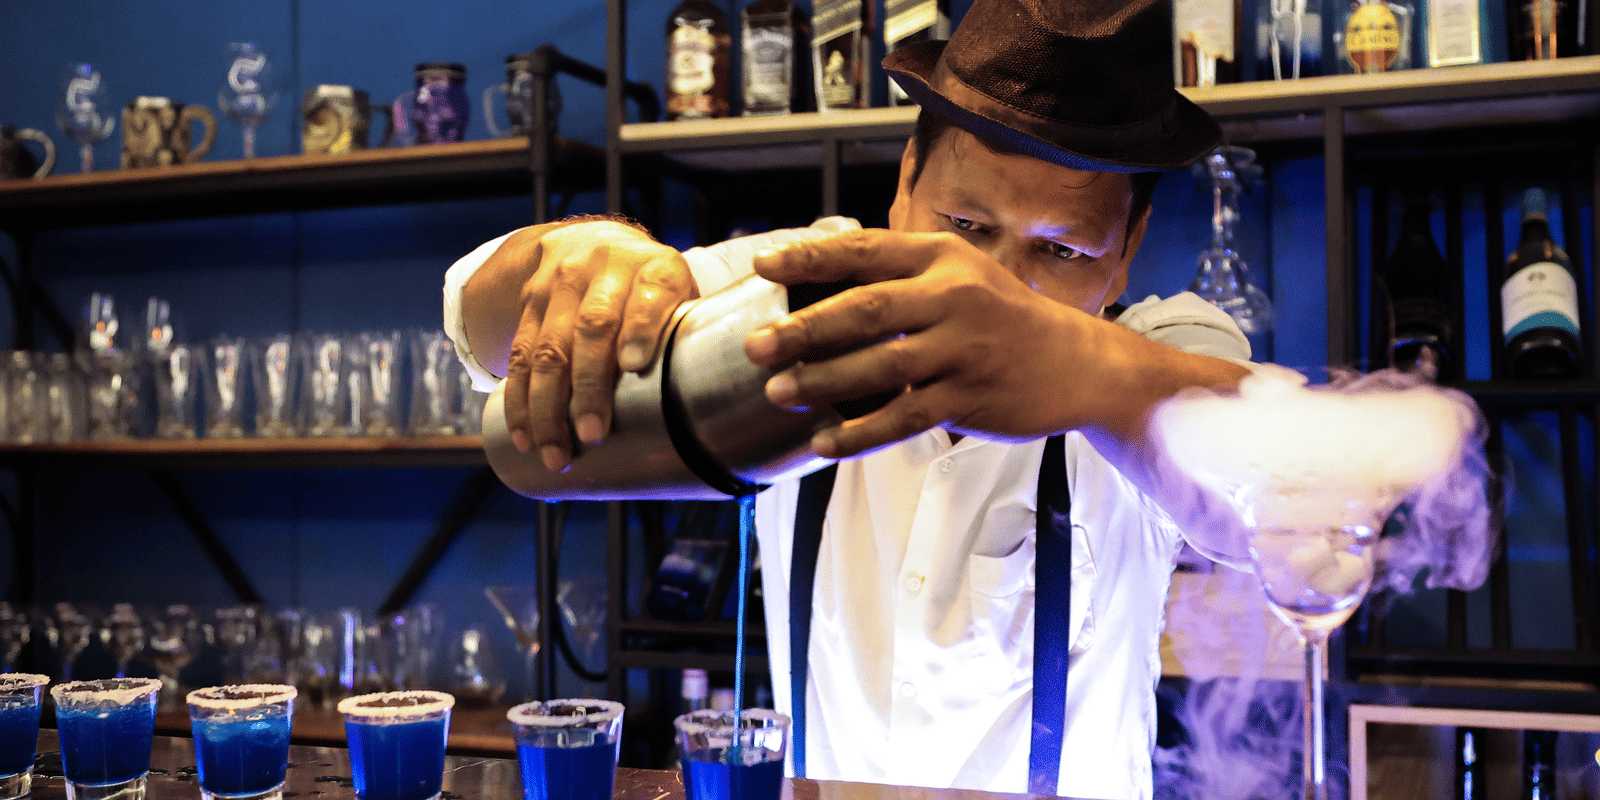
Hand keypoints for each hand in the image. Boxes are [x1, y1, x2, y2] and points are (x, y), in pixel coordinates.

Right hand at [484, 220, 695, 470]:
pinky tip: (525, 436)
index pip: (650, 292)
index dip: (641, 328)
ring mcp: (560, 283)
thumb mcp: (679, 297)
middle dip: (589, 385)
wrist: (592, 241)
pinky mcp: (529, 303)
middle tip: (591, 434)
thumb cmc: (650, 292)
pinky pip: (519, 355)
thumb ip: (684, 336)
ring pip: (548, 347)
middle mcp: (604, 267)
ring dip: (547, 407)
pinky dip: (520, 401)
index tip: (634, 365)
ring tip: (555, 452)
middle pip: (591, 326)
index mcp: (654, 267)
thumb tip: (702, 407)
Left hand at [743, 228, 1127, 457]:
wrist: (1078, 363)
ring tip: (777, 392)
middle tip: (756, 345)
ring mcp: (962, 350)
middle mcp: (952, 297)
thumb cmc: (1003, 318)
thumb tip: (819, 280)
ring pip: (880, 365)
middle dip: (804, 329)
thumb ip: (901, 276)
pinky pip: (904, 418)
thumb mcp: (961, 276)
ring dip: (823, 381)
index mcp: (942, 259)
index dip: (810, 257)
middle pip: (866, 310)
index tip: (763, 266)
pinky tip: (825, 442)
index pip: (866, 250)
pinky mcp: (969, 398)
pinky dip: (861, 432)